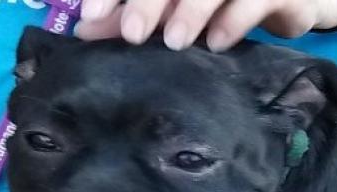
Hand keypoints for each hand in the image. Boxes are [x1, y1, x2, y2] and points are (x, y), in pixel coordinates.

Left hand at [76, 0, 336, 52]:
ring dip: (190, 12)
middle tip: (132, 33)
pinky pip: (251, 2)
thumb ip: (133, 12)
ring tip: (174, 42)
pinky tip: (218, 43)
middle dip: (147, 1)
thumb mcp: (177, 4)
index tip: (92, 14)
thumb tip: (85, 28)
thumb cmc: (226, 0)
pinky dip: (233, 22)